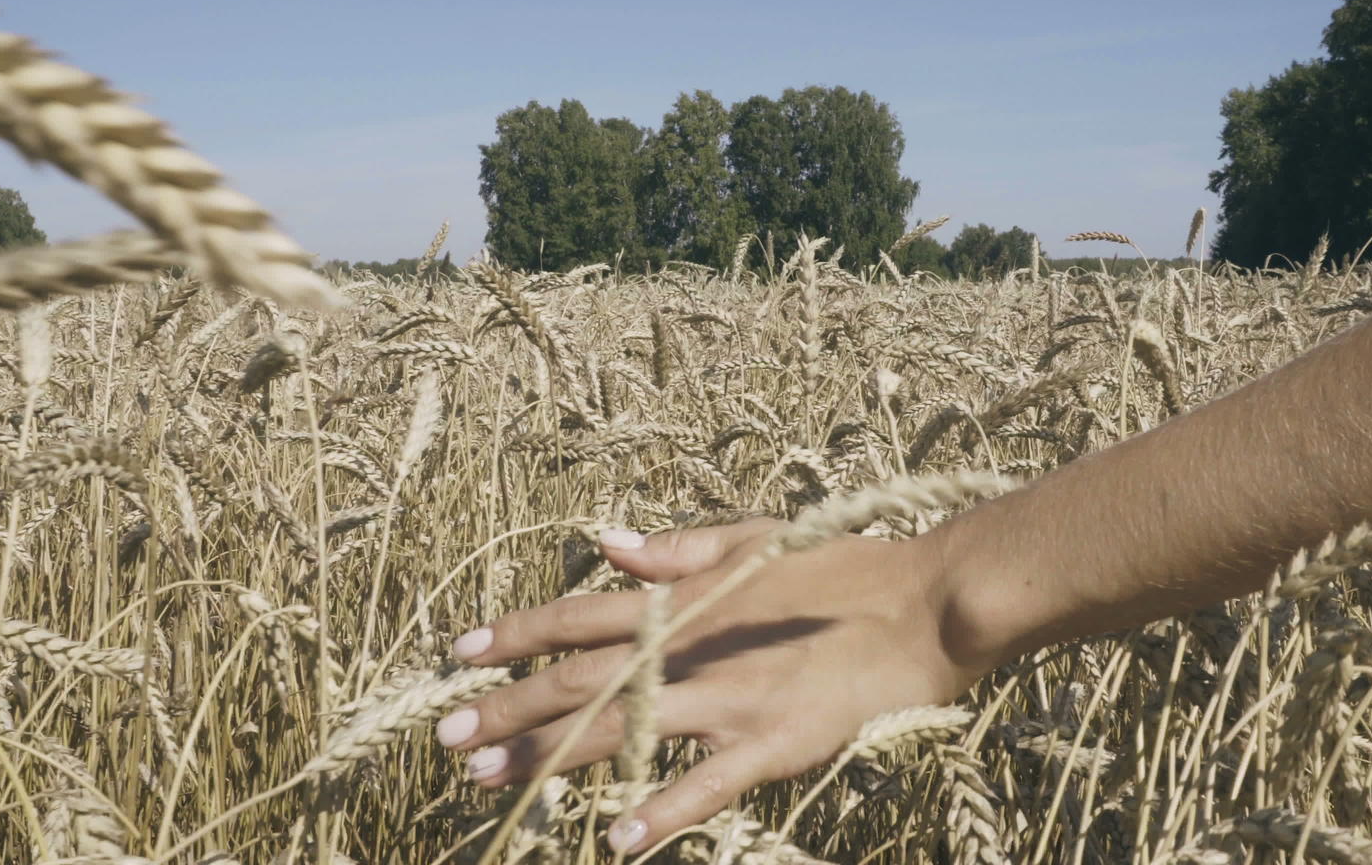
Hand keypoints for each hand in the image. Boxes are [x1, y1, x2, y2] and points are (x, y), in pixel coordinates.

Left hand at [436, 518, 990, 853]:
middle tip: (446, 739)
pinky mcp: (773, 741)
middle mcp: (693, 645)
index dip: (516, 635)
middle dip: (508, 708)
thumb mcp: (752, 538)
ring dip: (551, 756)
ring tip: (490, 781)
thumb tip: (602, 544)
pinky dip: (661, 812)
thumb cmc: (842, 563)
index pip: (578, 615)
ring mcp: (730, 696)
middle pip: (580, 678)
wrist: (926, 599)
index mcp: (685, 598)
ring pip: (621, 727)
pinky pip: (706, 784)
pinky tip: (616, 842)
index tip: (459, 655)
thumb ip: (674, 549)